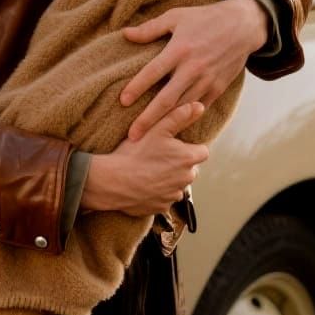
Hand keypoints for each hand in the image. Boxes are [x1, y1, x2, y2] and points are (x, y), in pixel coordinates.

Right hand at [82, 102, 208, 214]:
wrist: (112, 181)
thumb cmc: (135, 152)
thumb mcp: (156, 128)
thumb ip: (180, 116)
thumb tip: (200, 106)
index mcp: (188, 158)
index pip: (202, 152)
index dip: (190, 147)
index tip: (174, 145)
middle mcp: (186, 179)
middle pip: (190, 169)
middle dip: (179, 164)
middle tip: (158, 156)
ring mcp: (174, 195)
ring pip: (177, 185)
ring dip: (169, 179)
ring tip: (149, 170)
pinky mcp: (161, 208)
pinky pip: (164, 199)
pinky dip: (157, 193)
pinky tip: (143, 184)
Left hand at [120, 0, 268, 140]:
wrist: (243, 25)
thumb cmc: (205, 18)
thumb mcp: (176, 17)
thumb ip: (150, 28)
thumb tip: (125, 34)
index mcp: (179, 50)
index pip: (152, 73)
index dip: (136, 88)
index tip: (122, 102)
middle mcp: (192, 68)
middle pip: (166, 100)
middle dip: (148, 120)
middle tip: (132, 136)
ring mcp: (207, 80)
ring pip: (183, 108)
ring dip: (166, 124)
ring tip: (150, 139)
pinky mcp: (218, 88)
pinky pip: (199, 108)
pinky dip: (187, 120)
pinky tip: (174, 130)